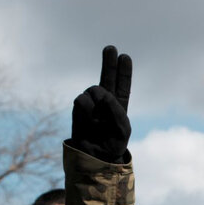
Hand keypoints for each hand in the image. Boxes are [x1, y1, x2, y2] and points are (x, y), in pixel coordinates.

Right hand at [70, 45, 131, 163]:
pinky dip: (87, 109)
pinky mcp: (79, 108)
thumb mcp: (122, 127)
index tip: (124, 56)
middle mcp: (105, 101)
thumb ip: (115, 108)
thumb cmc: (112, 143)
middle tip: (110, 48)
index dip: (123, 71)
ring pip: (94, 89)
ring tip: (99, 119)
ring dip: (99, 100)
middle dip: (108, 62)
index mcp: (120, 105)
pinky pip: (82, 99)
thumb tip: (101, 94)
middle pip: (107, 77)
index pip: (122, 85)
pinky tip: (90, 121)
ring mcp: (91, 103)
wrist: (95, 156)